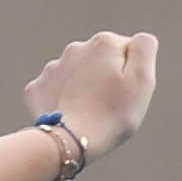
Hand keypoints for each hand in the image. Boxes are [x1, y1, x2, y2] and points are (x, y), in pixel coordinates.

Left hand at [32, 29, 156, 160]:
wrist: (70, 142)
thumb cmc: (112, 114)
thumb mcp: (142, 80)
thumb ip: (144, 49)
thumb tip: (138, 38)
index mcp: (104, 43)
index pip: (128, 51)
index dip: (132, 73)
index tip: (126, 92)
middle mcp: (76, 48)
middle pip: (101, 61)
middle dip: (106, 78)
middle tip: (109, 105)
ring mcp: (53, 68)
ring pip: (77, 75)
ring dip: (84, 88)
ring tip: (88, 112)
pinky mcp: (37, 88)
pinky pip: (56, 90)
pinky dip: (62, 100)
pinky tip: (69, 115)